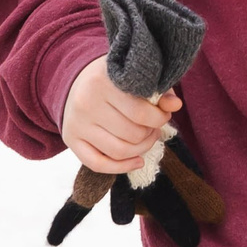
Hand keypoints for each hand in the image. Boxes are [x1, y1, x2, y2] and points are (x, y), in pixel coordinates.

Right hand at [62, 56, 180, 175]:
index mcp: (102, 82)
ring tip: (147, 138)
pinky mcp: (71, 139)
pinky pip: (98, 164)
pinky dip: (122, 168)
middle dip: (151, 134)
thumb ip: (159, 90)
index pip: (141, 113)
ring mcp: (76, 123)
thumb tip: (176, 105)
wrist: (78, 81)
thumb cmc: (114, 80)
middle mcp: (86, 103)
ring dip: (141, 149)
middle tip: (154, 127)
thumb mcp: (135, 78)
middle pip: (132, 134)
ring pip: (119, 151)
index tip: (163, 114)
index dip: (160, 118)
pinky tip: (138, 161)